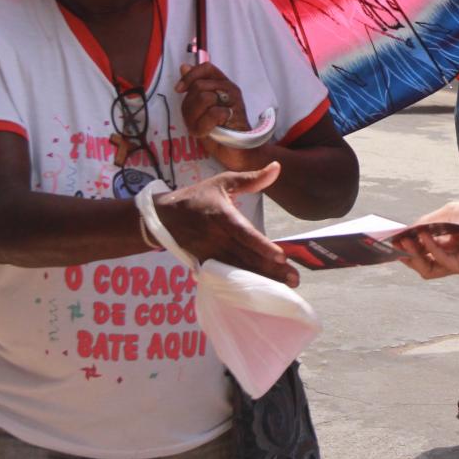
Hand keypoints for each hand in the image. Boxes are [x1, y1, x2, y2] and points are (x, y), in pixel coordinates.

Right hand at [153, 163, 299, 286]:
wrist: (164, 216)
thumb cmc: (197, 197)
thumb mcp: (222, 182)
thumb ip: (250, 178)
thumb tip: (277, 167)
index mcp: (221, 216)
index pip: (244, 233)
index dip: (262, 246)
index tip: (282, 256)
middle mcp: (216, 237)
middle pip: (246, 256)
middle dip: (271, 269)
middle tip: (294, 279)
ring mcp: (209, 253)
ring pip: (239, 270)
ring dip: (262, 280)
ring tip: (285, 287)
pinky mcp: (205, 264)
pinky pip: (227, 277)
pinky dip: (244, 285)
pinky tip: (260, 291)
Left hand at [177, 62, 258, 168]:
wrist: (236, 151)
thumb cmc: (217, 130)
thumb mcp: (199, 108)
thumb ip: (194, 88)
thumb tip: (183, 66)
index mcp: (221, 84)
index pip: (205, 67)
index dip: (190, 76)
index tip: (179, 90)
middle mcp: (229, 88)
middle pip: (199, 86)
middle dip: (191, 106)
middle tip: (197, 120)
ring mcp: (235, 100)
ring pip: (205, 97)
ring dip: (198, 117)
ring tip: (205, 126)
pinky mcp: (237, 113)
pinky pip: (214, 113)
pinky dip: (207, 126)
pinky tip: (213, 131)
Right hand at [397, 199, 458, 278]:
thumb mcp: (447, 214)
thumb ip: (426, 223)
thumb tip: (406, 230)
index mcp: (448, 244)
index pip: (423, 252)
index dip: (408, 248)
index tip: (393, 241)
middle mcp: (452, 257)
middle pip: (423, 264)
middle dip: (408, 255)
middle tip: (397, 244)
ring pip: (429, 270)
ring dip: (415, 255)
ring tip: (406, 241)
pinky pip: (443, 261)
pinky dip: (432, 248)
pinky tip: (426, 235)